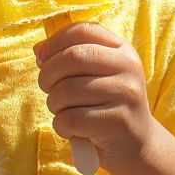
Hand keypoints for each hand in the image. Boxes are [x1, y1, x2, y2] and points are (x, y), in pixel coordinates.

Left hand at [35, 22, 155, 169]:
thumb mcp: (94, 75)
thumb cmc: (104, 104)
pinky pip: (71, 119)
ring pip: (67, 90)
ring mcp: (126, 94)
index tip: (42, 58)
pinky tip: (71, 129)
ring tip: (62, 110)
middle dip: (48, 73)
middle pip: (73, 57)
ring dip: (53, 103)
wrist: (135, 143)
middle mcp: (128, 67)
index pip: (83, 30)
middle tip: (47, 88)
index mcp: (122, 49)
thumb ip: (69, 57)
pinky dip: (61, 126)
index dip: (55, 42)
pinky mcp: (119, 122)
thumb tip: (39, 51)